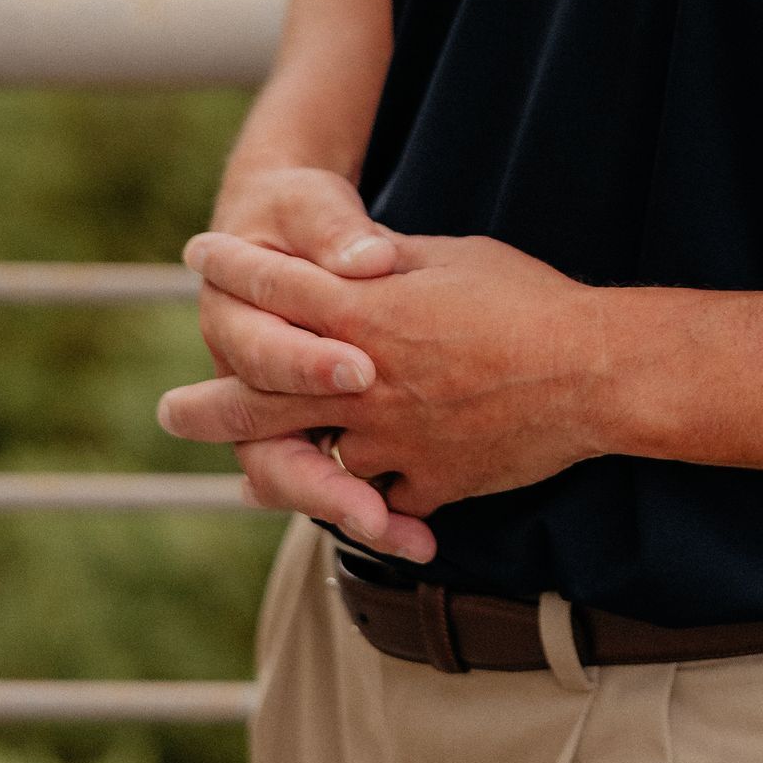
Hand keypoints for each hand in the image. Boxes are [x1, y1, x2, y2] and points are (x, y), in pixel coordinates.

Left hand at [157, 229, 609, 550]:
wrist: (592, 372)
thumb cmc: (527, 300)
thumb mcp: (450, 259)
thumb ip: (389, 265)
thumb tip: (354, 259)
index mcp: (369, 314)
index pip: (281, 287)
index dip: (236, 268)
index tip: (198, 252)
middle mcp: (365, 382)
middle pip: (263, 395)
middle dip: (210, 403)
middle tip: (170, 411)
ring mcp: (392, 441)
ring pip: (314, 461)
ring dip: (279, 467)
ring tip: (246, 475)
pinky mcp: (429, 484)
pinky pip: (383, 500)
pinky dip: (368, 504)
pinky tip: (358, 509)